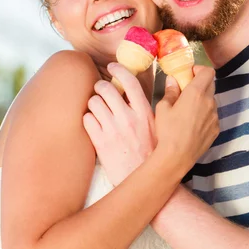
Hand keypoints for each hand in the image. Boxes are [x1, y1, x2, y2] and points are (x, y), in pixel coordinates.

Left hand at [83, 63, 155, 185]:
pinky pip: (86, 119)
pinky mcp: (101, 143)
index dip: (118, 70)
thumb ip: (154, 106)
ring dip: (93, 103)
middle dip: (100, 86)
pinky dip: (88, 119)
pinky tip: (94, 124)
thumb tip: (161, 83)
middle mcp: (129, 119)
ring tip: (98, 109)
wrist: (144, 182)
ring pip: (93, 102)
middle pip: (106, 89)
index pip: (130, 82)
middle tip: (101, 91)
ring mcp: (114, 131)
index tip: (112, 66)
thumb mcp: (159, 127)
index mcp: (145, 113)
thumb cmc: (152, 153)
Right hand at [155, 65, 218, 174]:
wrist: (177, 157)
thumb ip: (171, 91)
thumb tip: (173, 80)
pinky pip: (212, 115)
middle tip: (186, 91)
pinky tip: (192, 124)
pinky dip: (205, 114)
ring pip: (211, 101)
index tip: (189, 74)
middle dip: (200, 84)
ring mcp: (215, 116)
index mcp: (196, 93)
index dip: (199, 70)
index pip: (208, 72)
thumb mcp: (163, 108)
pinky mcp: (216, 129)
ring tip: (188, 111)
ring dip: (202, 100)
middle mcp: (210, 102)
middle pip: (210, 84)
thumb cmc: (167, 130)